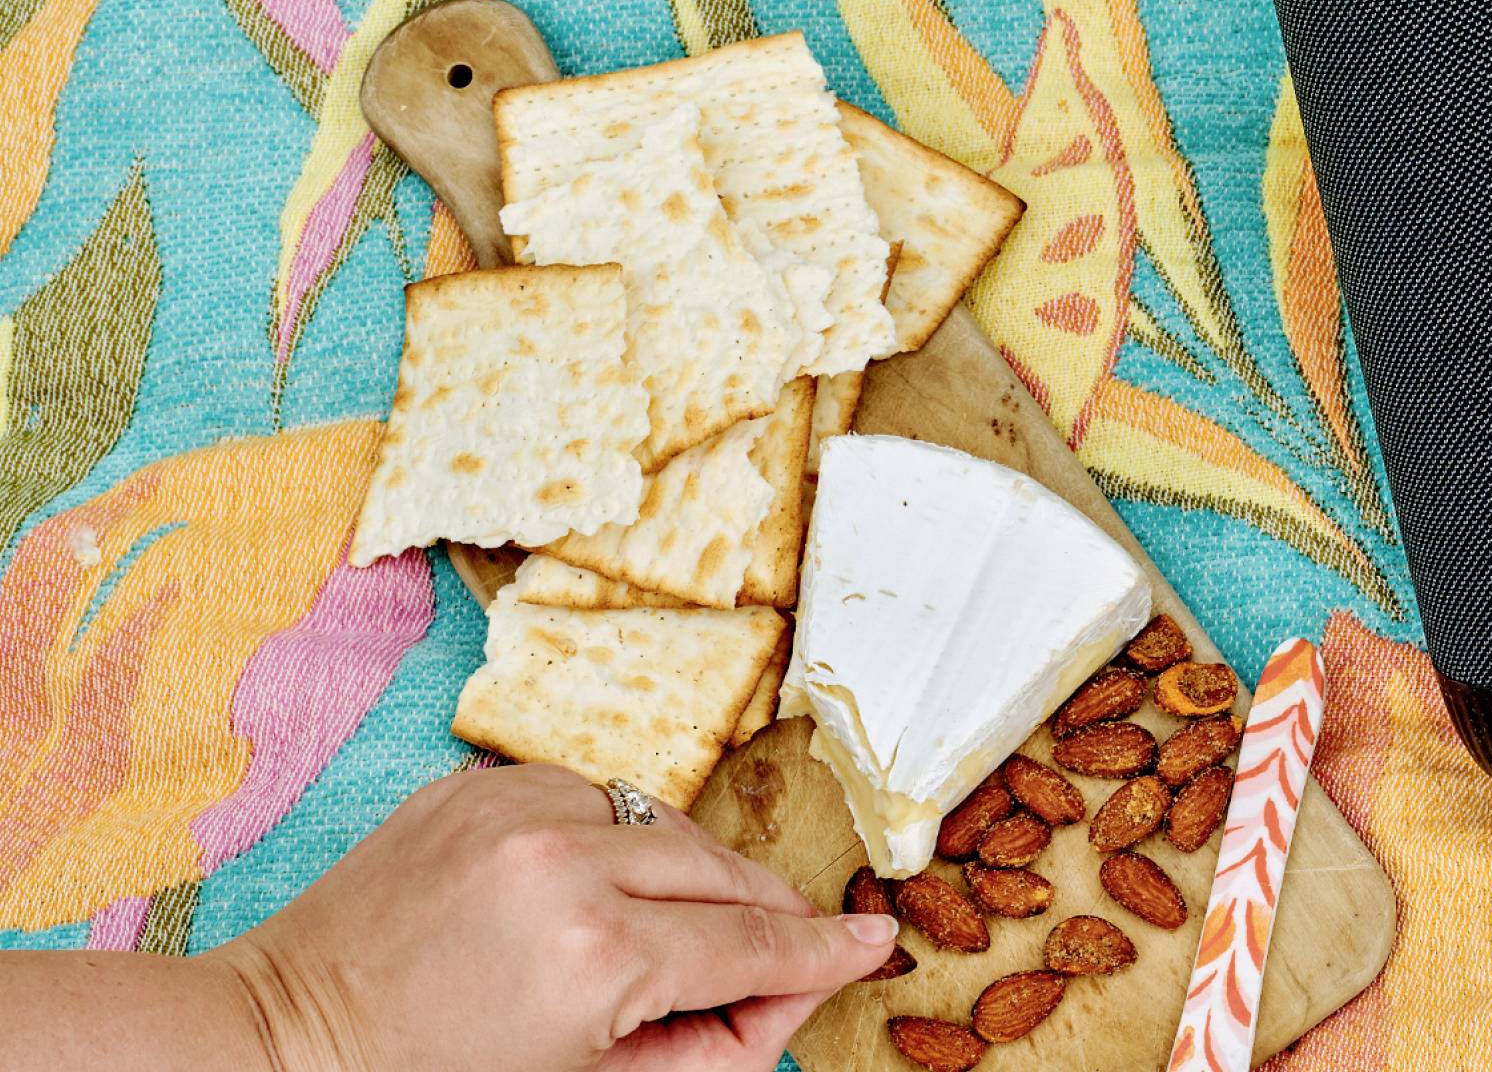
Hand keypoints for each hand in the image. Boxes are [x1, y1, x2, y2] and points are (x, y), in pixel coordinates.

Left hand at [210, 765, 894, 1071]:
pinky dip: (609, 843)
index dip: (822, 952)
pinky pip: (592, 798)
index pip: (751, 946)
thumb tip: (793, 989)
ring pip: (668, 823)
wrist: (281, 1041)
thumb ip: (713, 1046)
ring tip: (653, 941)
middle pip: (726, 872)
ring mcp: (517, 808)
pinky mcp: (478, 783)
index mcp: (594, 953)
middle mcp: (564, 861)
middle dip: (760, 922)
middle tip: (763, 970)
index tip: (874, 942)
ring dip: (684, 878)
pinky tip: (581, 894)